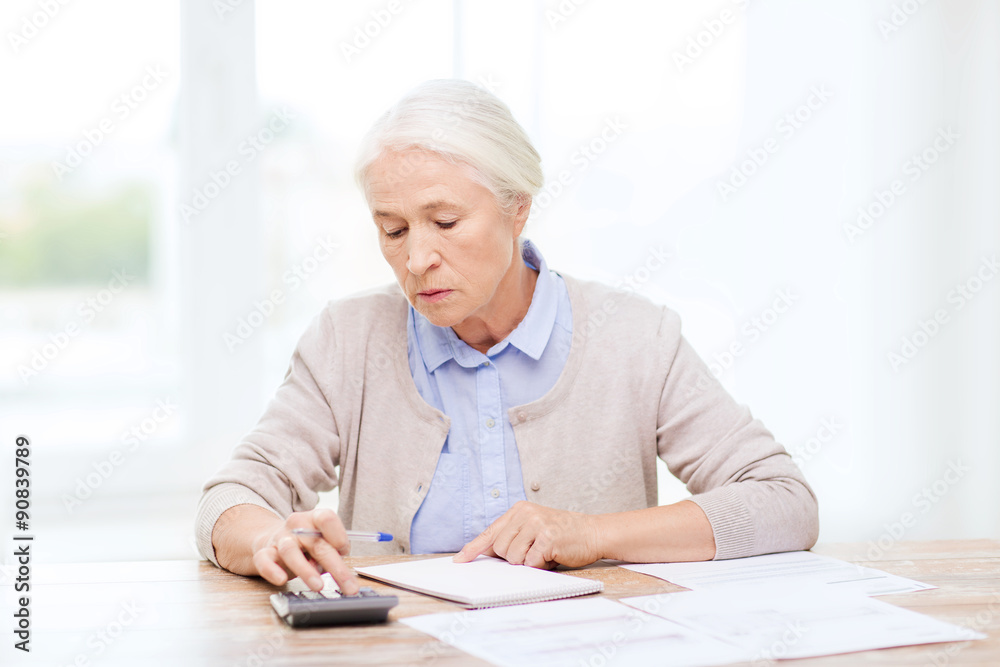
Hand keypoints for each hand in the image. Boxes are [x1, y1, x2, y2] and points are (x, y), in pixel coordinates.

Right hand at [250, 508, 359, 593]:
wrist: (272, 539)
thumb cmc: (304, 543)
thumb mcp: (321, 542)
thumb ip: (331, 552)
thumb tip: (338, 570)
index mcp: (313, 519)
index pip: (327, 518)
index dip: (338, 535)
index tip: (344, 551)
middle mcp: (296, 526)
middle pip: (316, 544)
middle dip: (336, 568)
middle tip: (348, 586)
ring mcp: (279, 539)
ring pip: (290, 551)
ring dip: (306, 570)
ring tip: (318, 586)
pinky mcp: (263, 553)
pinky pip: (264, 561)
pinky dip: (272, 570)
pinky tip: (281, 579)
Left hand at [453, 501, 601, 568]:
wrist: (592, 532)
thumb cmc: (562, 535)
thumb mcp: (534, 528)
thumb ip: (513, 537)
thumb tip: (487, 553)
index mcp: (519, 510)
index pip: (490, 532)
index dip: (473, 548)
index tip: (460, 559)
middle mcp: (525, 514)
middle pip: (499, 548)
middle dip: (513, 558)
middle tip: (533, 551)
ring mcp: (536, 524)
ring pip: (512, 557)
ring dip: (527, 562)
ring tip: (544, 553)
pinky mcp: (547, 538)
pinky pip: (531, 562)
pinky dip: (540, 565)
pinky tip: (552, 555)